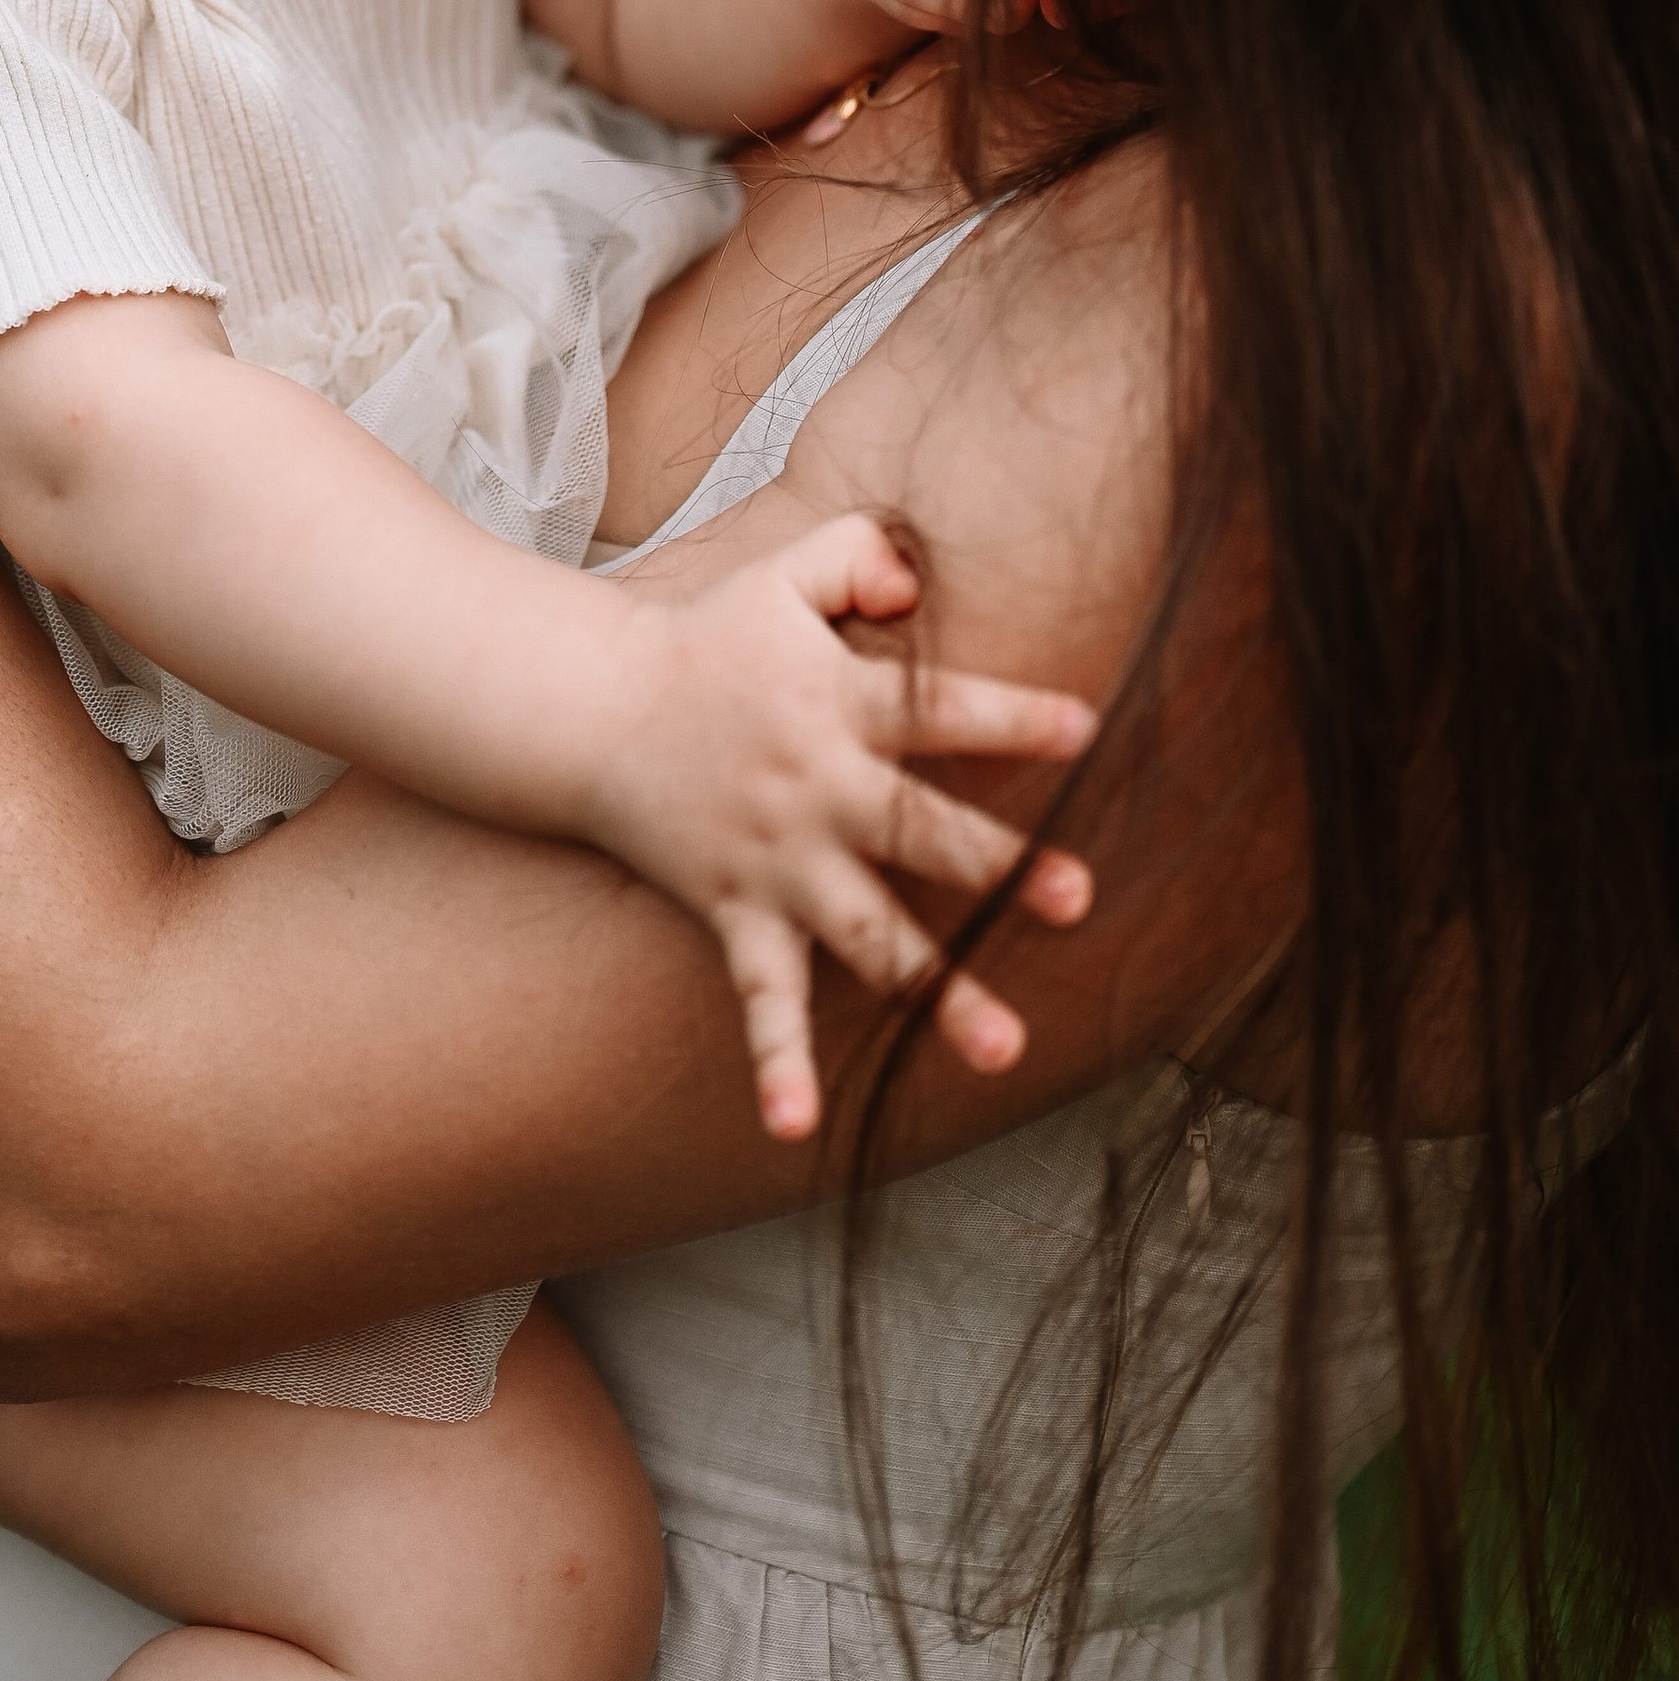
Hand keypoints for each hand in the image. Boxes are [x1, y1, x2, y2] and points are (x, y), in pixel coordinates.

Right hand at [588, 513, 1096, 1141]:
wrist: (591, 709)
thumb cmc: (708, 639)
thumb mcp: (782, 573)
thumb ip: (862, 555)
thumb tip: (920, 590)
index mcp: (839, 703)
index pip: (940, 706)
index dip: (1012, 715)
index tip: (1088, 728)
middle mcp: (816, 789)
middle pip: (919, 831)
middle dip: (999, 866)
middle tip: (1079, 898)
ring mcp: (775, 860)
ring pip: (867, 935)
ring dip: (936, 992)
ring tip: (1004, 1047)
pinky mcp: (733, 911)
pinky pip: (760, 997)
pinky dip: (775, 1062)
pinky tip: (799, 1125)